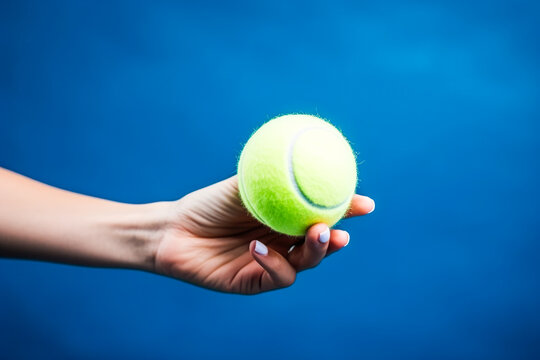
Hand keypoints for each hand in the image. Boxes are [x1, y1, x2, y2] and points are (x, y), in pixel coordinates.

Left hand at [154, 176, 374, 293]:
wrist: (174, 229)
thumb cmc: (209, 204)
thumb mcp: (243, 186)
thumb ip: (271, 178)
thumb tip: (303, 157)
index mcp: (285, 218)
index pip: (321, 214)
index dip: (345, 211)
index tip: (366, 204)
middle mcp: (284, 241)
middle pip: (320, 242)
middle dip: (335, 237)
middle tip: (341, 229)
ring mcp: (271, 263)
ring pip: (305, 263)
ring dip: (314, 251)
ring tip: (316, 234)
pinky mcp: (255, 283)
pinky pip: (277, 277)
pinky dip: (274, 263)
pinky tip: (258, 247)